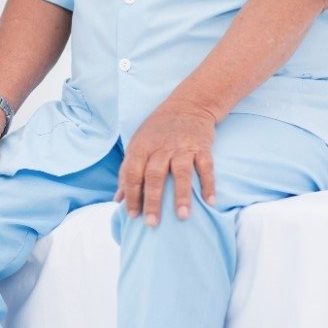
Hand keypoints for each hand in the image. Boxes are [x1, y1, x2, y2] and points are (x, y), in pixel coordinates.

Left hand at [114, 104, 216, 226]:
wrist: (188, 105)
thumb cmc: (158, 130)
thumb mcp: (138, 145)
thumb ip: (128, 172)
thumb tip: (118, 199)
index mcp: (141, 148)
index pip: (132, 174)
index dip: (131, 195)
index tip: (132, 215)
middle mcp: (160, 148)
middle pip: (154, 176)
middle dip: (152, 201)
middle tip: (151, 223)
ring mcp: (182, 147)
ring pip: (180, 173)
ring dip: (181, 196)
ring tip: (181, 217)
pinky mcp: (201, 147)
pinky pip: (206, 167)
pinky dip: (208, 184)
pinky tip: (209, 202)